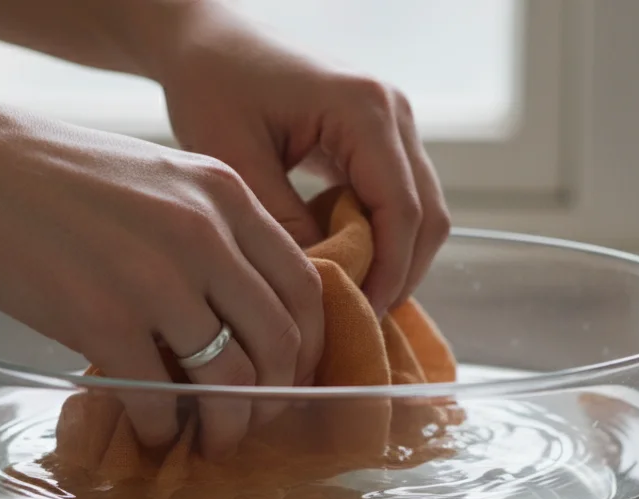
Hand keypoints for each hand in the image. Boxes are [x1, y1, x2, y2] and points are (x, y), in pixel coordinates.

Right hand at [0, 106, 323, 456]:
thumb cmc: (54, 175)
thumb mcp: (159, 180)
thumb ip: (209, 232)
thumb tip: (238, 315)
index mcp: (226, 194)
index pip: (304, 284)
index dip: (308, 344)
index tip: (291, 374)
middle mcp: (204, 234)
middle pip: (279, 339)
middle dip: (276, 396)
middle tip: (253, 420)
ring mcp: (157, 279)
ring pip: (231, 380)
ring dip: (227, 426)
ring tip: (209, 441)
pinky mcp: (103, 319)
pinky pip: (160, 397)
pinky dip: (162, 428)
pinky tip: (150, 432)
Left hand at [148, 2, 450, 315]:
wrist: (210, 40)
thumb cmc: (213, 84)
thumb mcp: (234, 158)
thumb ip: (282, 221)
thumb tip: (321, 284)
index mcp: (364, 109)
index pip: (402, 210)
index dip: (388, 272)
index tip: (359, 315)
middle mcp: (395, 112)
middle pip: (427, 216)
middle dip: (400, 273)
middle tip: (358, 318)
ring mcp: (396, 122)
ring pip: (423, 211)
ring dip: (395, 258)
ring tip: (352, 296)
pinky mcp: (384, 136)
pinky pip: (402, 198)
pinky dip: (383, 237)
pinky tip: (347, 262)